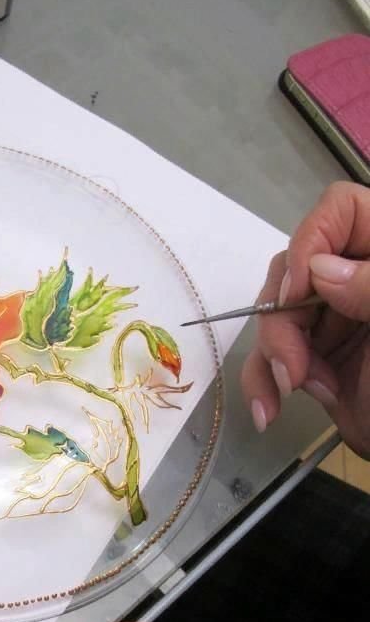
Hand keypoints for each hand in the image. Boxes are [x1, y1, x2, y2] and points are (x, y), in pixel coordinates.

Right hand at [241, 182, 369, 456]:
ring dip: (272, 356)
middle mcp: (359, 281)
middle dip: (281, 319)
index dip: (311, 239)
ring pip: (272, 315)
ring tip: (290, 393)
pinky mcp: (314, 359)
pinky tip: (268, 411)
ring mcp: (335, 321)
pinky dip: (261, 382)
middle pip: (293, 269)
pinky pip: (269, 358)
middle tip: (292, 364)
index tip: (298, 292)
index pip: (342, 211)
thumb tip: (319, 269)